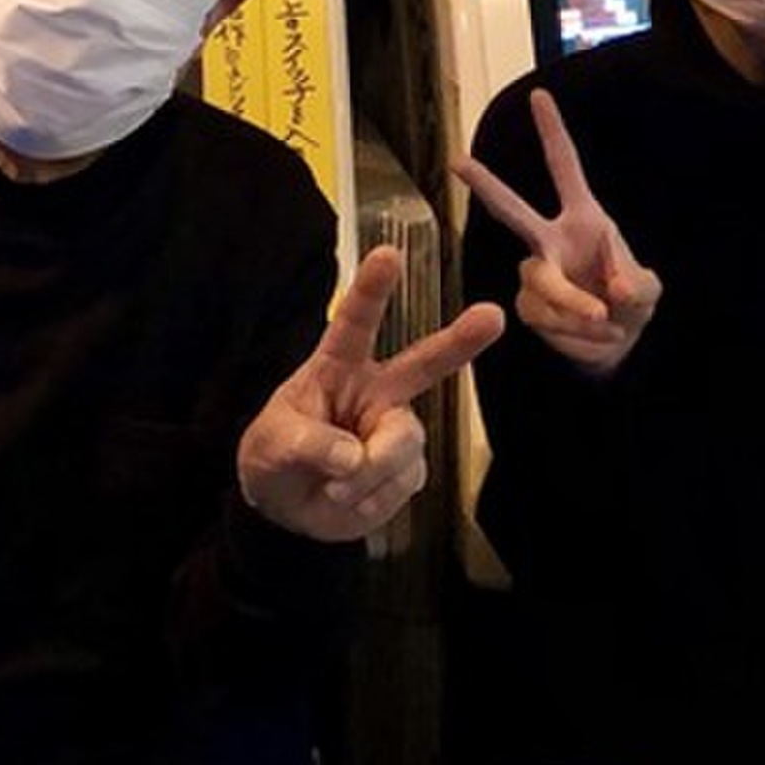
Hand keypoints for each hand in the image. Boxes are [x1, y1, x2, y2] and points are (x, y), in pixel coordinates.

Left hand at [236, 248, 505, 542]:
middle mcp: (376, 391)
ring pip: (402, 446)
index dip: (372, 290)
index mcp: (337, 367)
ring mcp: (395, 431)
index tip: (388, 254)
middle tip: (492, 316)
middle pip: (424, 363)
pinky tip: (348, 499)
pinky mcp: (407, 470)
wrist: (286, 510)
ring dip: (365, 474)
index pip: (354, 324)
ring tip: (332, 487)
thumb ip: (308, 444)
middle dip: (460, 341)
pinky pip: (401, 483)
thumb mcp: (272, 445)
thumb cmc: (275, 456)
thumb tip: (353, 456)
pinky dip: (370, 499)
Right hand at [454, 90, 661, 373]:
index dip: (552, 132)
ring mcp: (535, 272)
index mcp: (584, 218)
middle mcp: (551, 240)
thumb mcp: (648, 292)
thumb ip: (638, 287)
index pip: (564, 167)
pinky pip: (542, 315)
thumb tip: (612, 292)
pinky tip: (589, 333)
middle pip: (511, 209)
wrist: (616, 345)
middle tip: (457, 161)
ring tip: (607, 320)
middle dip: (484, 185)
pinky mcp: (527, 305)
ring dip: (578, 308)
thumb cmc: (631, 302)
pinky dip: (573, 330)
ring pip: (542, 284)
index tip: (539, 95)